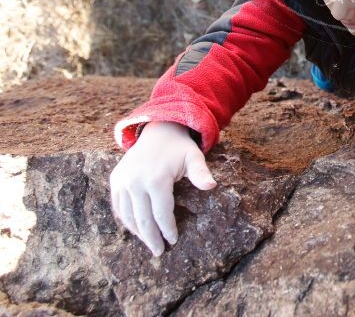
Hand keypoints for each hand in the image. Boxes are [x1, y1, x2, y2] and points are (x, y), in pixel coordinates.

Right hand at [109, 121, 216, 255]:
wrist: (157, 131)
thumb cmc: (179, 148)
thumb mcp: (194, 157)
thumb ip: (201, 173)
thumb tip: (211, 186)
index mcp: (156, 179)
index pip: (161, 214)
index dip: (167, 229)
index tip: (173, 241)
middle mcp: (135, 181)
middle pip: (143, 219)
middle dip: (151, 238)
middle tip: (159, 252)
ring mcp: (123, 181)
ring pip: (128, 215)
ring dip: (138, 232)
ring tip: (148, 243)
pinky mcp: (115, 180)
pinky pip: (118, 206)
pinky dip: (126, 220)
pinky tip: (136, 229)